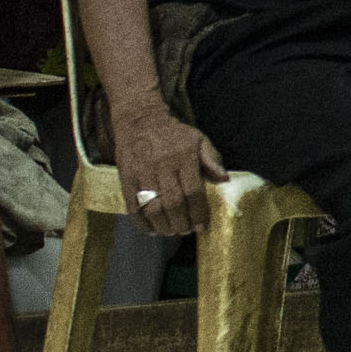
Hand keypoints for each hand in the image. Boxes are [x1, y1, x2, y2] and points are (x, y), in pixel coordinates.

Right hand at [114, 105, 223, 236]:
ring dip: (163, 226)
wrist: (140, 119)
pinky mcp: (126, 177)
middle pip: (173, 203)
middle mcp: (162, 165)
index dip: (198, 212)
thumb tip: (225, 179)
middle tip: (186, 231)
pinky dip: (142, 222)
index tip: (201, 225)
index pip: (193, 191)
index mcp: (183, 157)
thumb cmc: (174, 134)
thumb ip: (212, 159)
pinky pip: (133, 205)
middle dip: (181, 223)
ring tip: (171, 231)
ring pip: (153, 207)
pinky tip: (151, 229)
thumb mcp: (198, 140)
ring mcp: (142, 172)